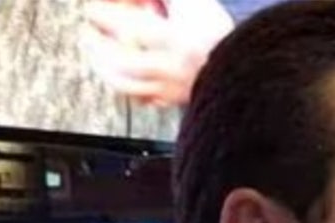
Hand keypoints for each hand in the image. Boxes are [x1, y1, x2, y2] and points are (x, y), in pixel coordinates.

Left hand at [80, 0, 233, 106]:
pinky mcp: (173, 101)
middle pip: (120, 62)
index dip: (105, 16)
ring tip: (95, 55)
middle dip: (96, 47)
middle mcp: (171, 68)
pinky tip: (120, 77)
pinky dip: (127, 88)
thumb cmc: (221, 35)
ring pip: (126, 85)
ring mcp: (170, 88)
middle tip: (87, 33)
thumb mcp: (196, 4)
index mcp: (177, 41)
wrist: (247, 69)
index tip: (94, 9)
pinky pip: (142, 99)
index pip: (129, 28)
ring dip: (104, 69)